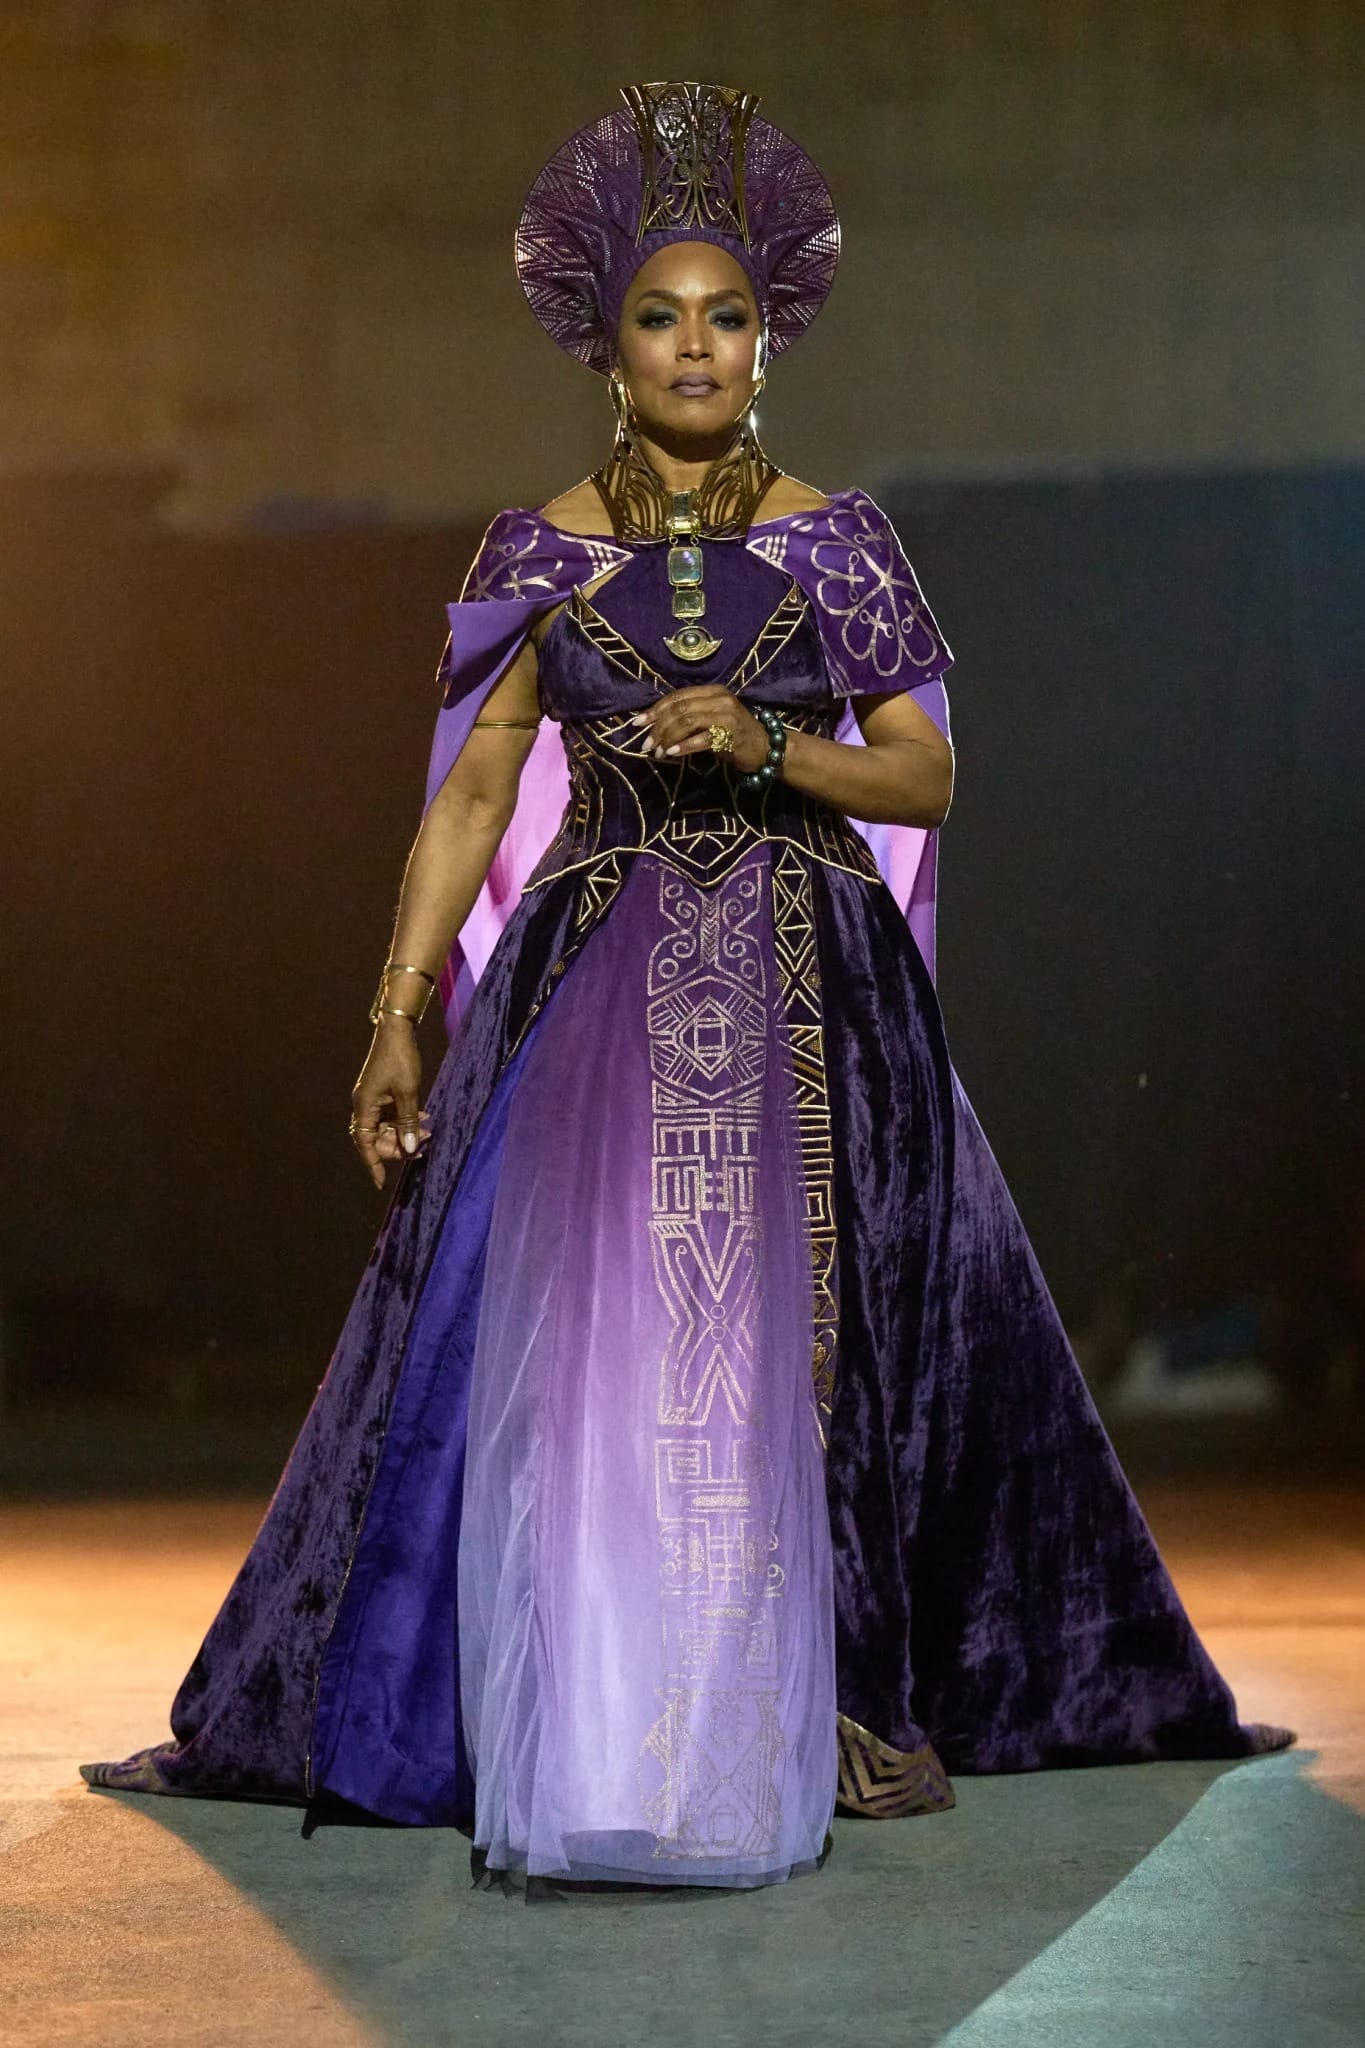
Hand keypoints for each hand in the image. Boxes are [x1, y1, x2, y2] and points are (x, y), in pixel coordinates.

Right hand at [349, 1017, 431, 1190]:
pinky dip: (406, 1120)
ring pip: (387, 1127)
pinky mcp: (382, 1094)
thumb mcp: (408, 1094)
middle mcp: (364, 1105)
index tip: (381, 1183)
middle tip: (423, 1148)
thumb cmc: (400, 1059)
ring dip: (406, 1133)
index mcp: (364, 1106)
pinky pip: (392, 1115)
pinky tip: (425, 1118)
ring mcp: (373, 1100)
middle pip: (376, 1138)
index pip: (365, 1143)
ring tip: (429, 1133)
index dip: (373, 1164)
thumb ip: (408, 1123)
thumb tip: (409, 1149)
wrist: (397, 1031)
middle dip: (398, 1146)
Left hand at [631, 687, 769, 772]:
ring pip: (687, 721)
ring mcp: (726, 715)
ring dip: (668, 737)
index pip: (677, 696)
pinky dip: (683, 746)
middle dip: (658, 726)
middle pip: (680, 708)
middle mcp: (719, 699)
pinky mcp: (730, 734)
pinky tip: (672, 754)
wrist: (765, 748)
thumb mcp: (711, 719)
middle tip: (646, 743)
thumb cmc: (734, 735)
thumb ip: (688, 716)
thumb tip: (654, 724)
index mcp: (713, 691)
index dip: (655, 709)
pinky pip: (700, 739)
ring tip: (657, 752)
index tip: (638, 723)